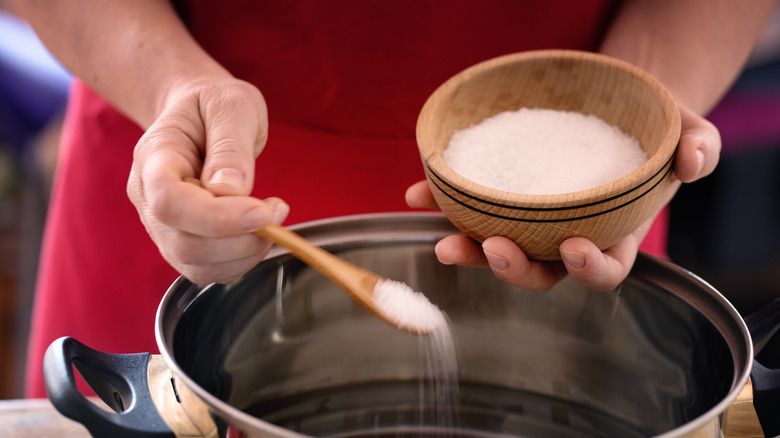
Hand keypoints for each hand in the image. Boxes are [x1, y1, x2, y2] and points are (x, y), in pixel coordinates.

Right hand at [126, 78, 288, 284]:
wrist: (200, 115)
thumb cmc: (214, 105)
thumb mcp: (232, 105)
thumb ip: (231, 145)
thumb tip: (232, 190)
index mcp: (153, 158)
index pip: (170, 203)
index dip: (217, 218)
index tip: (263, 211)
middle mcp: (148, 198)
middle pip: (185, 244)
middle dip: (242, 238)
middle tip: (277, 210)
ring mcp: (162, 226)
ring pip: (197, 265)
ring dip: (245, 253)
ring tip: (271, 218)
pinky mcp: (183, 243)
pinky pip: (208, 271)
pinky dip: (241, 261)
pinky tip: (257, 232)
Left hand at [406, 104, 719, 291]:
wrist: (617, 106)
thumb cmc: (656, 128)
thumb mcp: (689, 130)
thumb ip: (699, 146)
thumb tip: (691, 160)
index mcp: (614, 233)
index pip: (604, 270)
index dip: (588, 270)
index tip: (572, 250)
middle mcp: (568, 236)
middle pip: (540, 272)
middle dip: (515, 268)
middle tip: (493, 248)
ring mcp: (532, 221)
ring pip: (498, 250)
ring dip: (469, 250)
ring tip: (443, 238)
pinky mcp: (503, 198)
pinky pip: (472, 209)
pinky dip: (443, 204)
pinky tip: (417, 194)